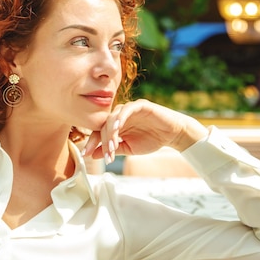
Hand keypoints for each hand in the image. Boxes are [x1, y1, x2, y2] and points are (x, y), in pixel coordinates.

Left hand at [81, 99, 209, 164]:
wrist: (173, 135)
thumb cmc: (151, 139)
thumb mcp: (128, 148)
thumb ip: (111, 149)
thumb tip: (92, 154)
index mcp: (115, 125)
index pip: (98, 132)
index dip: (92, 142)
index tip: (86, 154)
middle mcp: (120, 116)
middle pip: (103, 125)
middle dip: (101, 141)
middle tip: (104, 154)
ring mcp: (129, 109)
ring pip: (113, 118)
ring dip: (110, 133)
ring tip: (111, 146)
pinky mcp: (140, 105)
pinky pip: (127, 109)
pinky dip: (120, 118)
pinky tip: (117, 128)